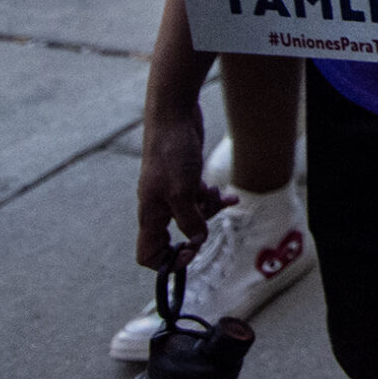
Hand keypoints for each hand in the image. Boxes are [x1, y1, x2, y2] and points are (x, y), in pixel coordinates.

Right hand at [136, 101, 231, 267]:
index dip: (167, 262)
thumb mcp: (183, 192)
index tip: (189, 255)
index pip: (148, 253)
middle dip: (194, 235)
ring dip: (208, 211)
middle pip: (174, 237)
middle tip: (208, 228)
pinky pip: (200, 198)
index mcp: (150, 215)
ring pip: (192, 216)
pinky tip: (229, 195)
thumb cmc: (173, 153)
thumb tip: (197, 241)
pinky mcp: (185, 178)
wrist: (174, 115)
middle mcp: (159, 206)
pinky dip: (213, 198)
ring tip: (217, 197)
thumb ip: (189, 220)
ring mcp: (171, 192)